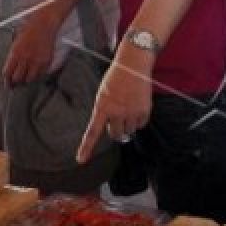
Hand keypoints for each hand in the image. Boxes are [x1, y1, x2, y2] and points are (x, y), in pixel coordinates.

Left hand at [2, 13, 57, 85]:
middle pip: (18, 78)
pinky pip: (40, 74)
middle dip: (16, 82)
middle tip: (16, 84)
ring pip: (29, 79)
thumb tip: (10, 69)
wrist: (44, 25)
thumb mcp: (16, 43)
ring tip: (26, 79)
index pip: (8, 72)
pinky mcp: (46, 61)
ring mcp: (36, 60)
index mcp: (15, 53)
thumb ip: (13, 56)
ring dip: (26, 80)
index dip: (7, 80)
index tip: (8, 84)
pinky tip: (35, 73)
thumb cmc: (29, 31)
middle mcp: (25, 58)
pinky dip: (37, 75)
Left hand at [77, 44, 153, 163]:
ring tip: (129, 108)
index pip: (92, 131)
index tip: (81, 160)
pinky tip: (137, 107)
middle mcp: (116, 112)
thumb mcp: (104, 94)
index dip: (86, 147)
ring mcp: (131, 112)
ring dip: (129, 124)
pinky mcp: (144, 110)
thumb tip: (114, 128)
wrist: (133, 65)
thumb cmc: (116, 78)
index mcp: (102, 107)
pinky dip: (140, 120)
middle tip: (118, 120)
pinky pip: (141, 124)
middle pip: (116, 135)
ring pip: (130, 131)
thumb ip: (105, 110)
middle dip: (117, 131)